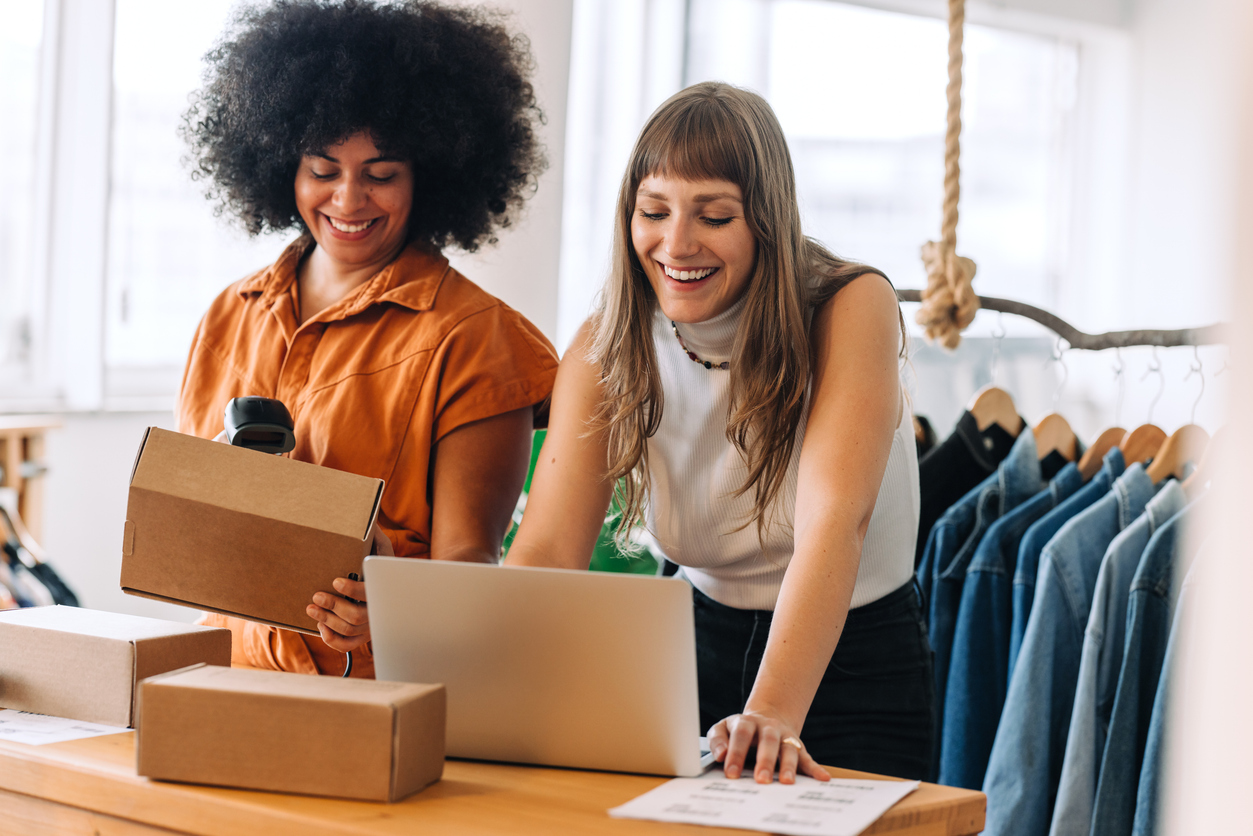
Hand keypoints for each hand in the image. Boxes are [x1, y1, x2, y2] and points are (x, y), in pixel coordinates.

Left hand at [306, 522, 393, 650]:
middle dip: (334, 606)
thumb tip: (364, 524)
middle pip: (358, 616)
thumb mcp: (377, 538)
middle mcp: (382, 607)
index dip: (353, 590)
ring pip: (351, 630)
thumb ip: (373, 535)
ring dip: (328, 620)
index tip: (336, 581)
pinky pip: (349, 645)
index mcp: (387, 584)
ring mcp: (372, 622)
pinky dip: (334, 640)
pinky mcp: (363, 633)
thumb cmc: (375, 550)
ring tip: (311, 608)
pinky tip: (322, 627)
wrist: (382, 570)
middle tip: (316, 596)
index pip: (373, 592)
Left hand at [707, 711, 830, 784]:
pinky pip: (807, 758)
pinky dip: (816, 769)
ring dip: (788, 766)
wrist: (766, 718)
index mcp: (746, 722)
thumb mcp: (723, 728)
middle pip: (768, 741)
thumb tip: (720, 756)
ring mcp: (785, 736)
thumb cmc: (740, 730)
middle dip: (765, 761)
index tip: (731, 774)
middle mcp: (768, 727)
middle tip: (761, 780)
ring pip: (789, 749)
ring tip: (787, 782)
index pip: (741, 735)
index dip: (736, 753)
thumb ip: (717, 740)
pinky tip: (823, 778)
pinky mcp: (797, 747)